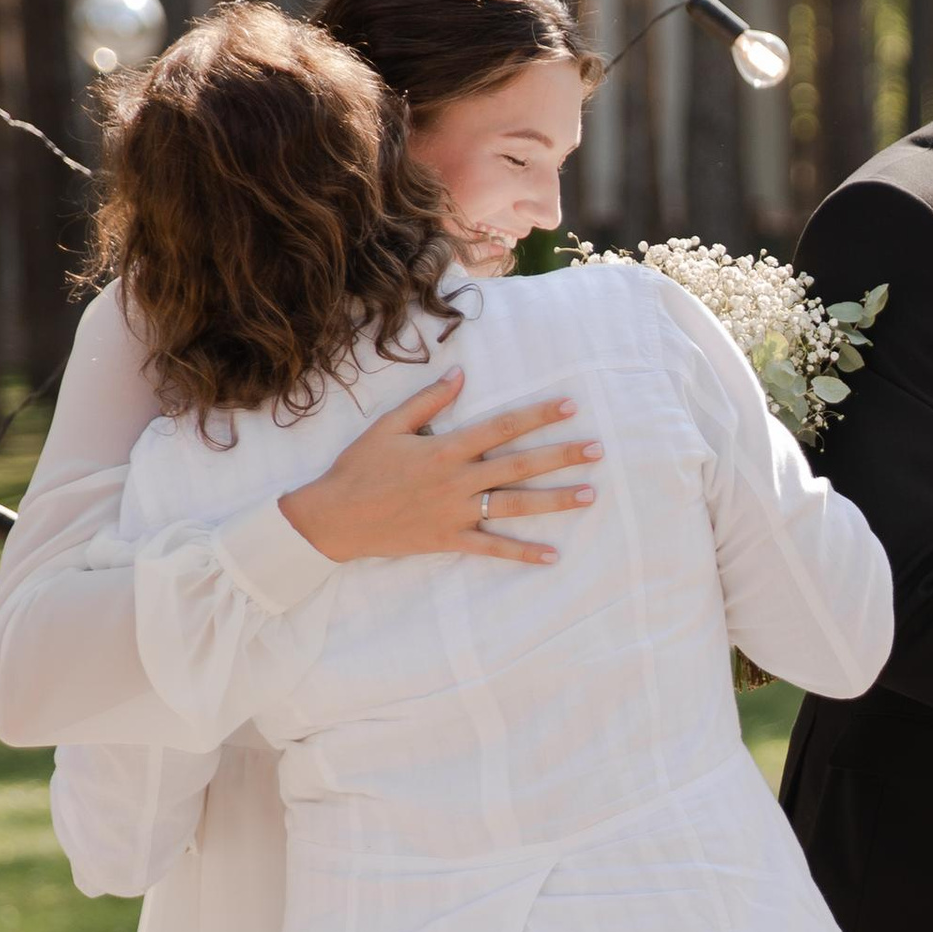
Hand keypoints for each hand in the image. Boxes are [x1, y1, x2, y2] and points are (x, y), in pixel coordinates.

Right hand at [279, 377, 602, 567]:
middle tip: (598, 450)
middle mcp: (458, 480)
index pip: (502, 427)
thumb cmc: (359, 467)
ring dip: (555, 500)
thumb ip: (427, 401)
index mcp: (446, 448)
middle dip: (562, 456)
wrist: (334, 518)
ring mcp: (456, 512)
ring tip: (590, 494)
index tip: (570, 406)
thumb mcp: (388, 426)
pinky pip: (492, 548)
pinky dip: (522, 553)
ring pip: (515, 504)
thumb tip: (460, 375)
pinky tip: (552, 555)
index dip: (538, 415)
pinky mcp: (449, 540)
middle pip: (520, 465)